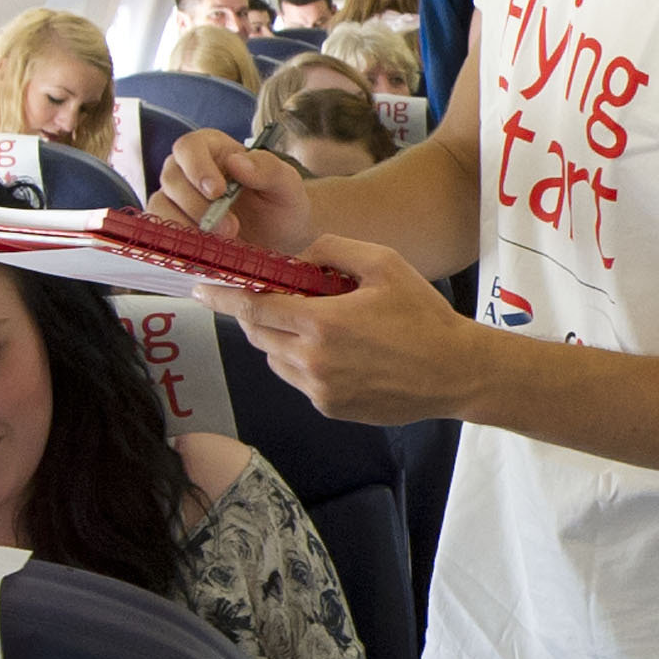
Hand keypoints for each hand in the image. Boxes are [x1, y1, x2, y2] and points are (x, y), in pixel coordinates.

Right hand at [149, 134, 317, 257]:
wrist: (281, 241)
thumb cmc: (281, 206)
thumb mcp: (287, 185)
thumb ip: (268, 169)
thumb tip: (237, 162)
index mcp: (214, 149)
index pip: (189, 147)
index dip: (197, 168)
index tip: (217, 192)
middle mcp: (188, 170)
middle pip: (172, 178)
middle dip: (199, 207)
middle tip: (230, 228)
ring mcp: (177, 198)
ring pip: (161, 206)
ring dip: (187, 227)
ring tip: (221, 244)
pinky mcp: (173, 225)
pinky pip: (161, 231)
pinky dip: (180, 243)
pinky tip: (206, 252)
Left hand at [200, 235, 480, 424]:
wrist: (457, 373)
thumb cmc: (424, 316)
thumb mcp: (384, 264)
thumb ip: (333, 251)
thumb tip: (297, 256)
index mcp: (322, 322)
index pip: (253, 308)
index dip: (223, 297)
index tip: (202, 289)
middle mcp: (313, 361)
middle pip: (257, 336)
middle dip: (256, 314)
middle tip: (273, 297)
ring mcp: (320, 390)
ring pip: (275, 360)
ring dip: (280, 339)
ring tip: (317, 324)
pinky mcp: (331, 408)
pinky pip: (299, 380)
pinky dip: (304, 362)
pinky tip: (339, 351)